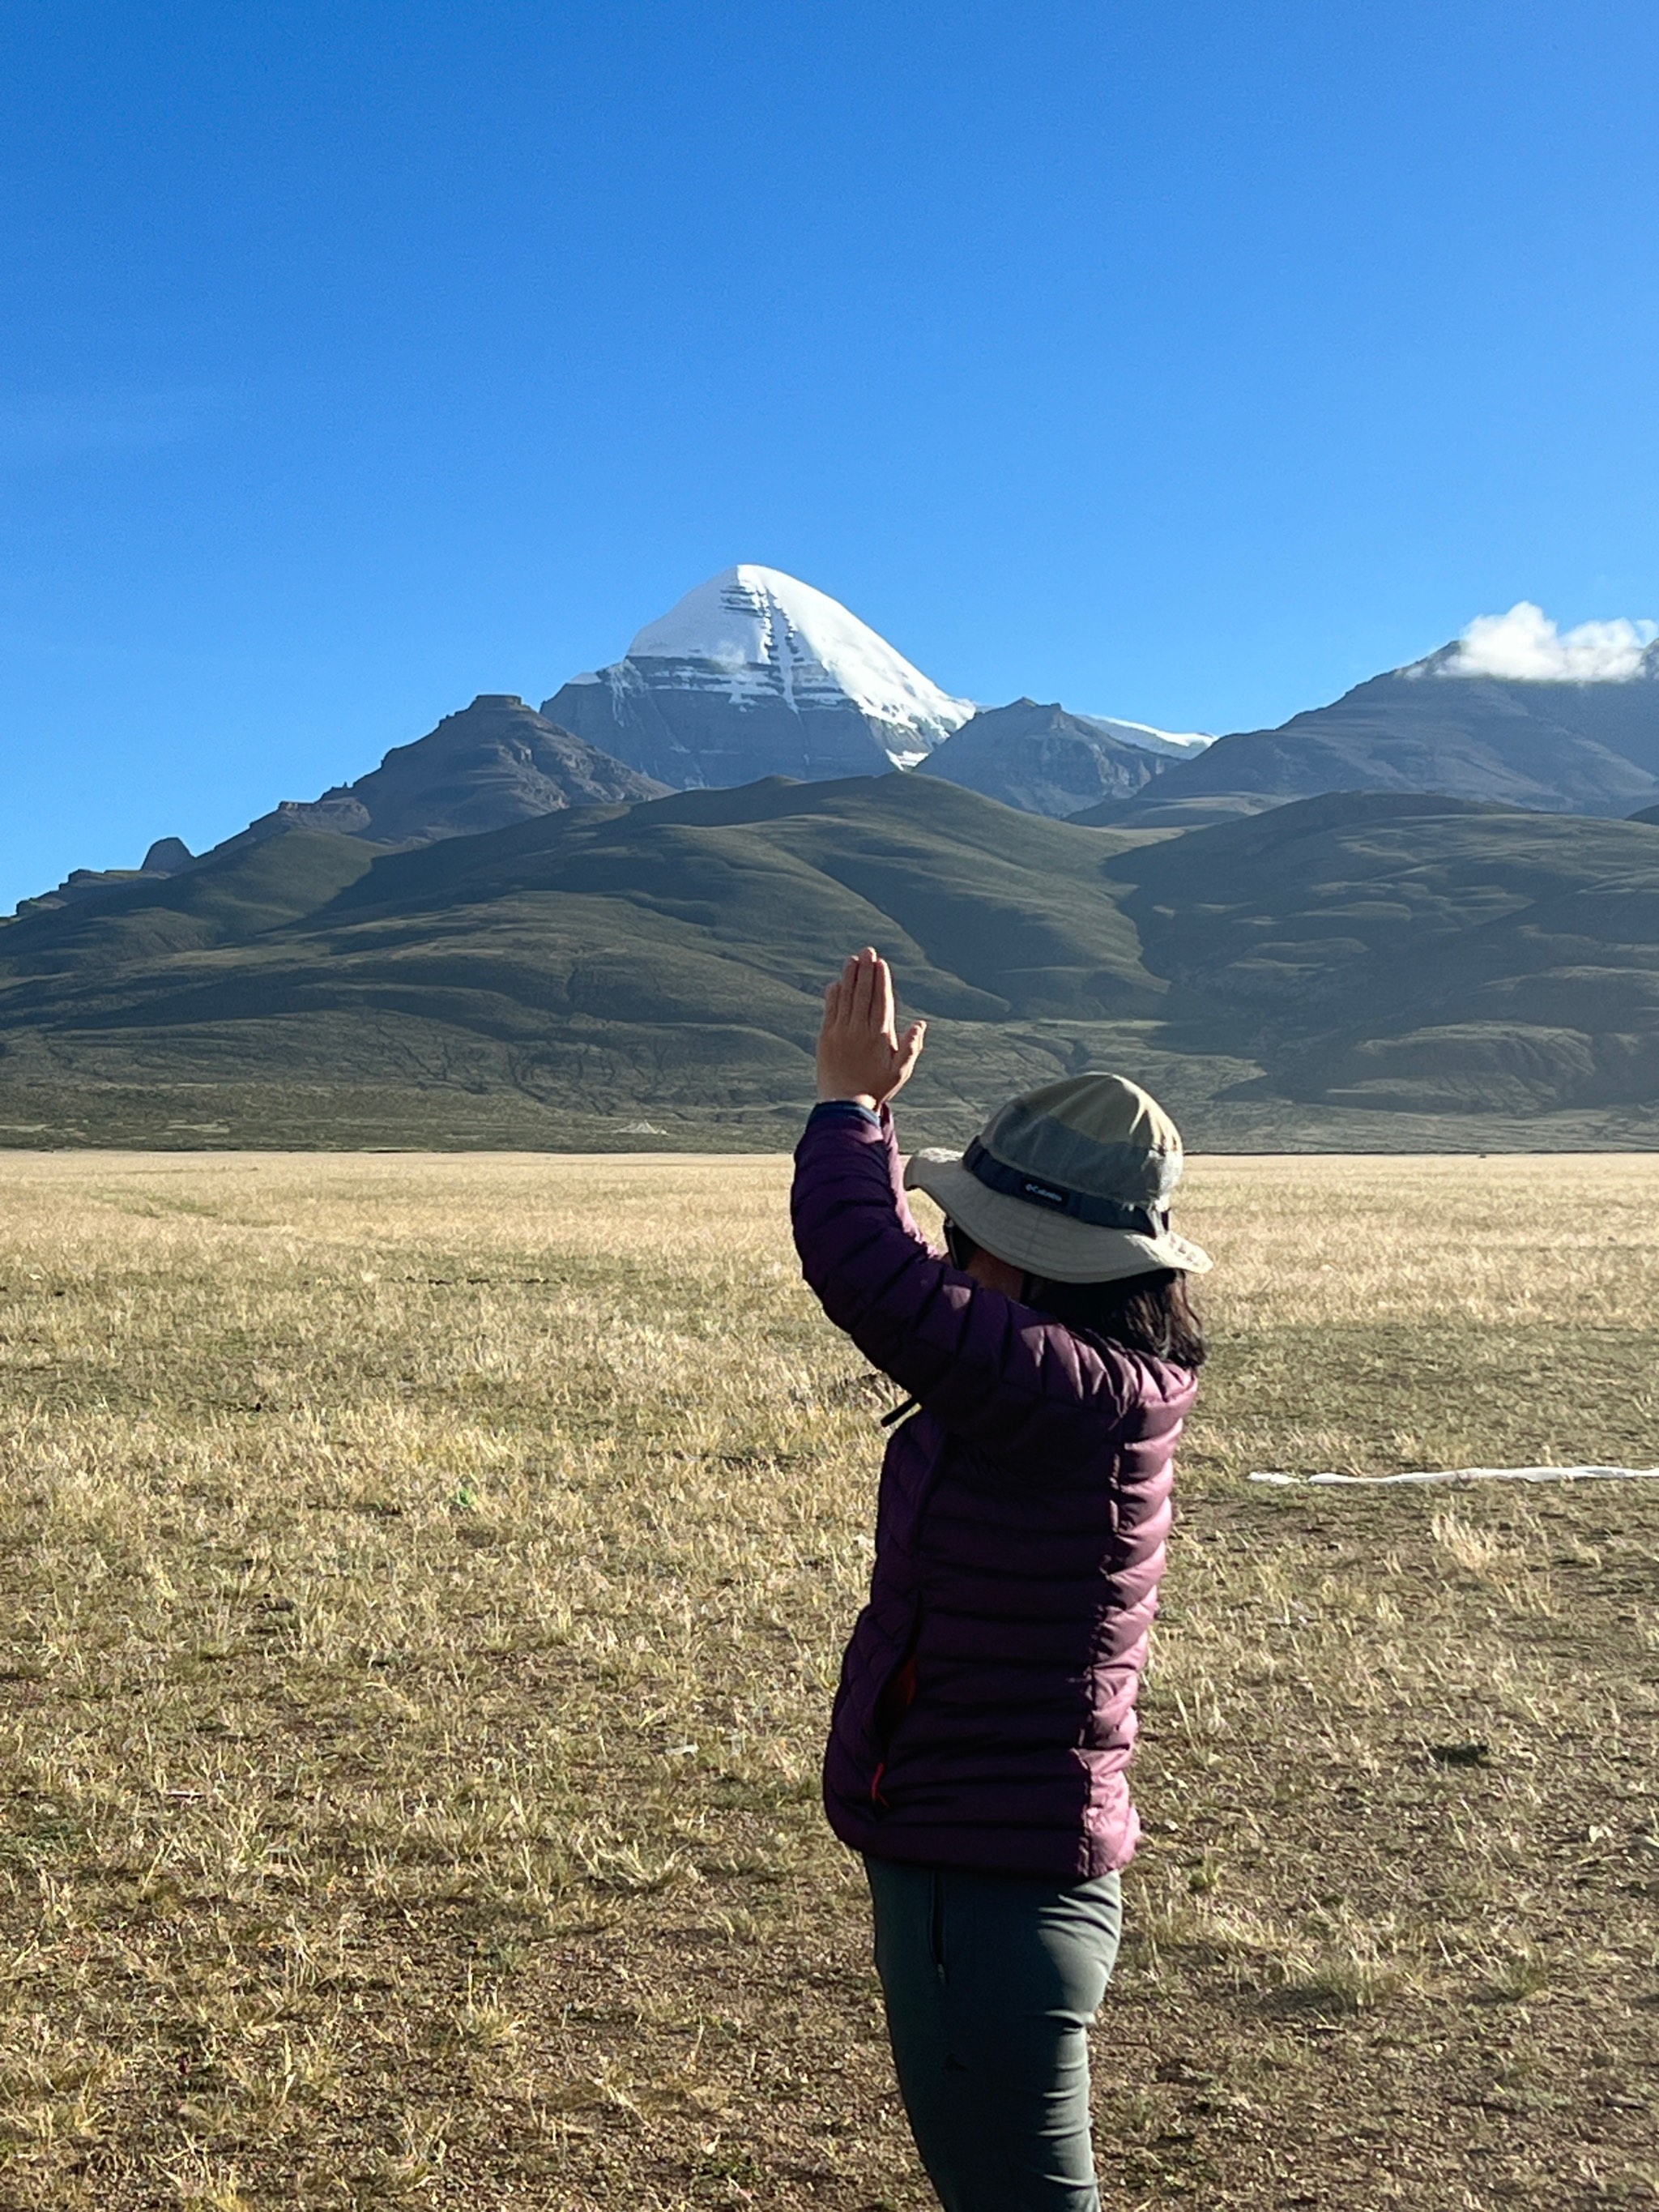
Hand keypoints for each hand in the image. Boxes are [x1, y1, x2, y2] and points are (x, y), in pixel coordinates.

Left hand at [816, 947, 925, 1107]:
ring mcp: (841, 1032)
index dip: (881, 980)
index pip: (881, 1000)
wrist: (845, 1106)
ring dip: (849, 977)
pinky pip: (830, 1011)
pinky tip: (836, 983)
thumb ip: (911, 1047)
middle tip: (867, 951)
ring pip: (846, 997)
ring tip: (852, 960)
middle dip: (866, 970)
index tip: (881, 963)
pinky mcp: (826, 1038)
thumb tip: (920, 1023)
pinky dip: (833, 995)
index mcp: (879, 1035)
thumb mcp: (901, 1072)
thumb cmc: (876, 1088)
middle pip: (863, 993)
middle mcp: (859, 1029)